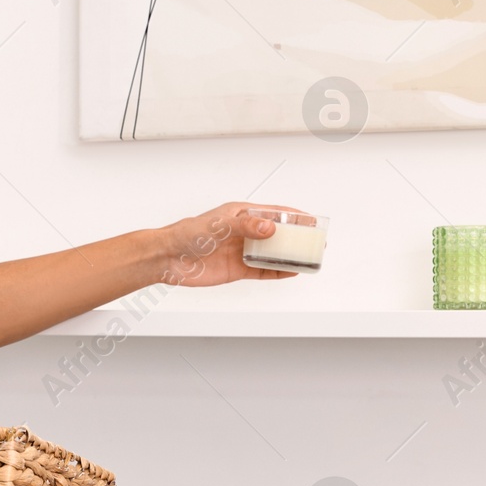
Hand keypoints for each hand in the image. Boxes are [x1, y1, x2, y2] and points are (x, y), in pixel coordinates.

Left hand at [156, 202, 307, 286]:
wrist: (168, 258)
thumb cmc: (188, 234)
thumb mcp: (219, 225)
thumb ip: (246, 227)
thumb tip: (270, 229)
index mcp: (241, 214)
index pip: (274, 213)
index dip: (295, 217)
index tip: (313, 221)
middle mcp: (244, 232)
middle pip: (278, 234)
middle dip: (297, 237)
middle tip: (317, 242)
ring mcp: (242, 251)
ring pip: (273, 254)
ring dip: (290, 256)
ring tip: (309, 259)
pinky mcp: (238, 269)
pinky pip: (263, 271)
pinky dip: (278, 272)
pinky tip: (292, 272)